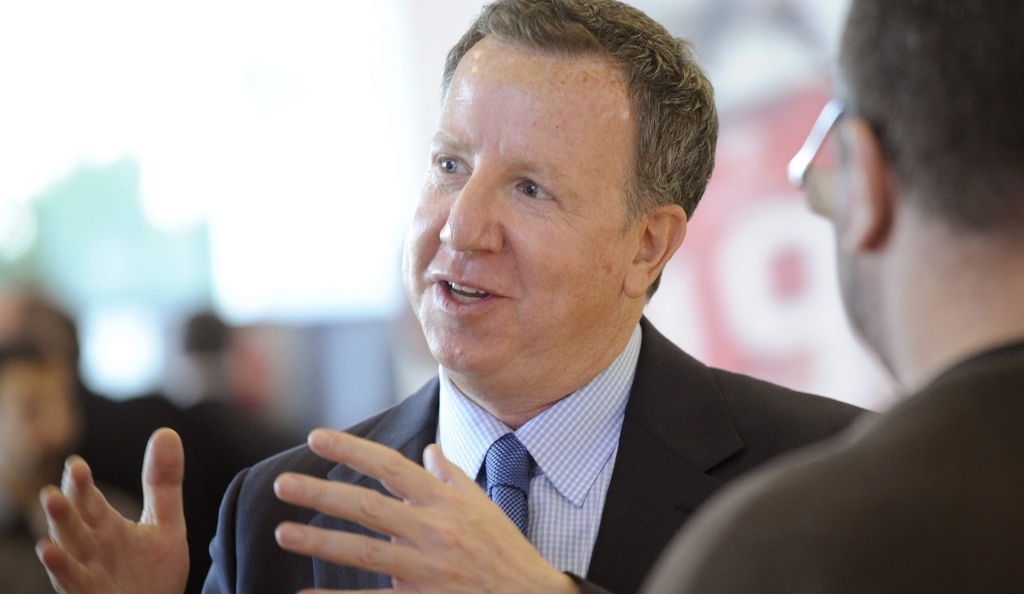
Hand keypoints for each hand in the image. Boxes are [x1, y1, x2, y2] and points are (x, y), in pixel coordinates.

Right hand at [36, 428, 189, 593]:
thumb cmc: (154, 572)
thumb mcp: (167, 524)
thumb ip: (164, 483)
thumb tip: (166, 431)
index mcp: (107, 528)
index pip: (91, 502)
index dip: (83, 485)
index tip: (77, 465)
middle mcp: (93, 548)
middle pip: (75, 525)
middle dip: (65, 508)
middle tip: (53, 489)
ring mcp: (90, 574)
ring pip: (69, 551)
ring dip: (58, 532)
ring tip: (50, 507)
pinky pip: (72, 583)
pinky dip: (61, 568)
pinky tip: (48, 551)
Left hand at [273, 429, 580, 593]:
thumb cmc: (505, 551)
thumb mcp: (483, 506)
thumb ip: (451, 477)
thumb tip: (429, 450)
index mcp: (445, 503)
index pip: (391, 467)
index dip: (352, 451)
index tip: (317, 438)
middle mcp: (433, 531)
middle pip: (368, 507)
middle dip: (322, 495)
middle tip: (284, 485)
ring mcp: (426, 569)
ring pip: (363, 552)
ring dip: (319, 542)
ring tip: (284, 533)